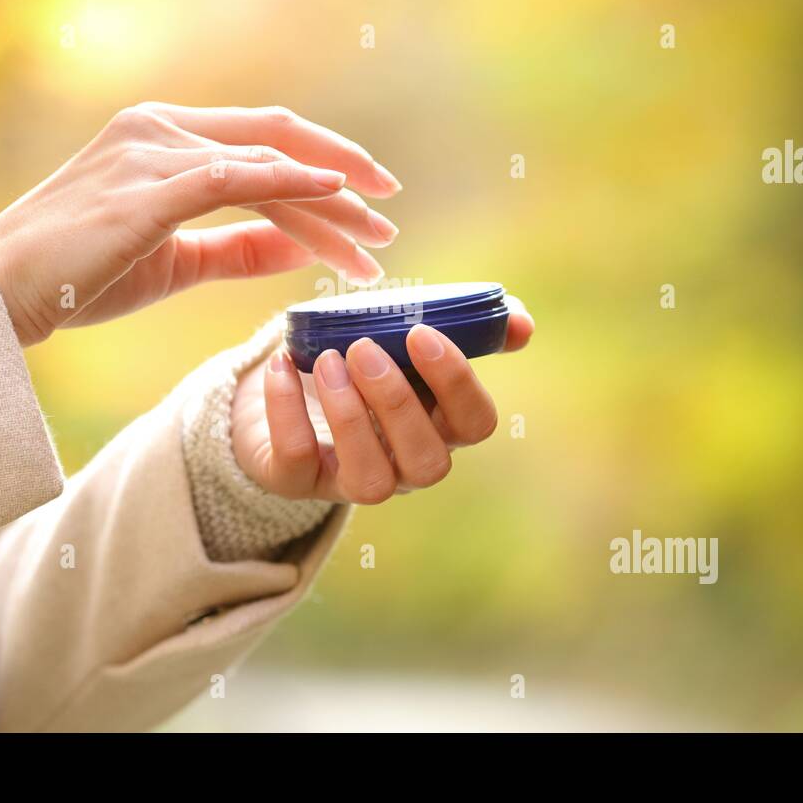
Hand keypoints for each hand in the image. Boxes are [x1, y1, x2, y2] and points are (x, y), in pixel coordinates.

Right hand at [0, 103, 401, 346]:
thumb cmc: (77, 280)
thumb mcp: (174, 263)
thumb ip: (237, 250)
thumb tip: (300, 250)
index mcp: (162, 136)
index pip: (262, 141)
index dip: (323, 166)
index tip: (368, 201)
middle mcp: (160, 127)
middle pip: (277, 138)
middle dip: (344, 173)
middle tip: (389, 214)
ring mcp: (152, 149)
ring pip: (268, 165)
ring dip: (331, 203)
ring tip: (375, 241)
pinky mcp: (149, 186)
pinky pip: (237, 178)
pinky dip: (293, 188)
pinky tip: (336, 203)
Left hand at [231, 299, 534, 502]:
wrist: (280, 378)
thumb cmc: (358, 356)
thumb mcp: (406, 337)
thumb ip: (467, 326)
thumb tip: (522, 321)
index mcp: (442, 426)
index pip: (475, 424)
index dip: (457, 383)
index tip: (422, 334)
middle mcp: (405, 465)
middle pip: (427, 461)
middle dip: (398, 403)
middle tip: (364, 348)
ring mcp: (350, 480)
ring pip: (371, 480)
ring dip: (350, 417)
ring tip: (328, 360)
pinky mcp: (296, 482)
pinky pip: (297, 463)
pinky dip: (288, 411)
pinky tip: (283, 365)